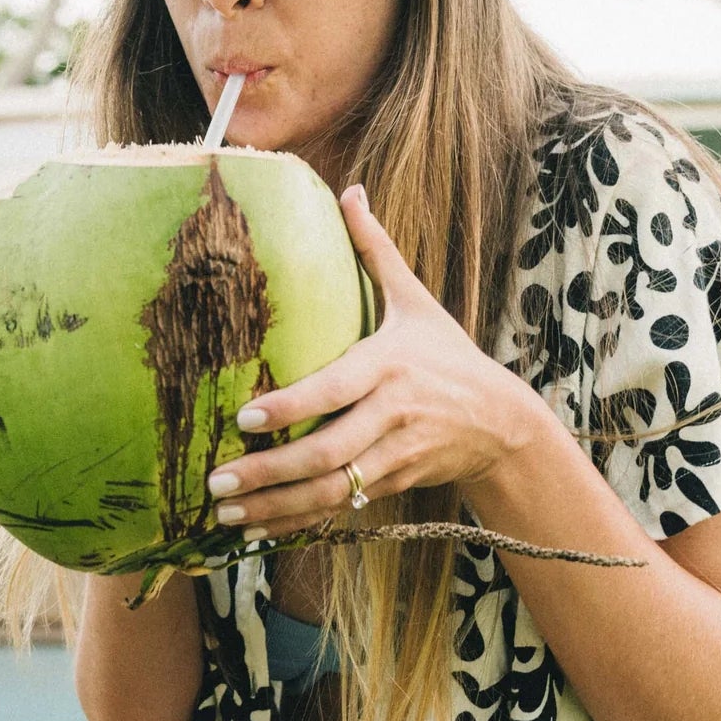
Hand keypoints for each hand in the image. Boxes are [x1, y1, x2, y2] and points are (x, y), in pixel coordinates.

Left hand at [203, 186, 541, 541]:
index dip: (292, 408)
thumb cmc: (446, 354)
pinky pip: (341, 509)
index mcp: (389, 365)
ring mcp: (395, 455)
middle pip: (328, 452)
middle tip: (218, 479)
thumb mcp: (416, 300)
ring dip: (275, 507)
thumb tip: (349, 189)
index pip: (335, 389)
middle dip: (270, 471)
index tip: (245, 416)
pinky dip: (297, 525)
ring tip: (225, 511)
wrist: (502, 423)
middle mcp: (392, 414)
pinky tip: (254, 531)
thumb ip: (376, 249)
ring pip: (331, 490)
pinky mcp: (394, 485)